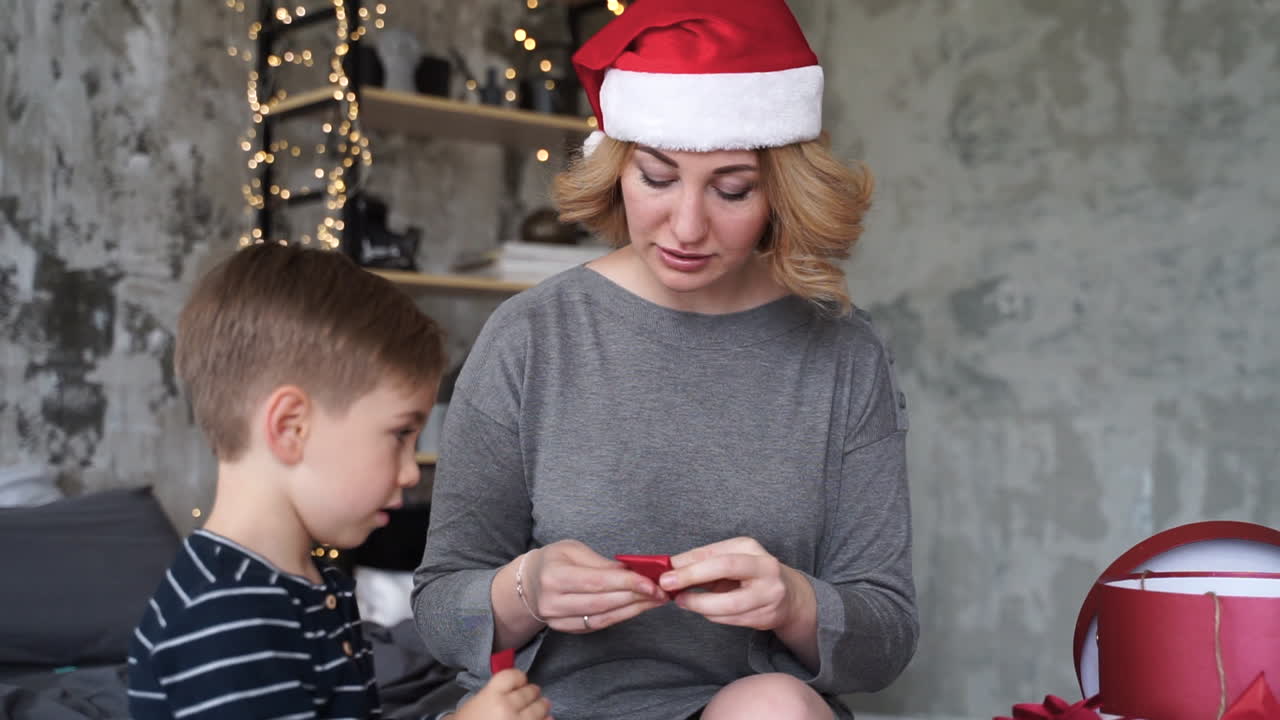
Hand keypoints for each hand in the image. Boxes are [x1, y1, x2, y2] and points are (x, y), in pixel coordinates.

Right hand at [452, 668, 551, 719]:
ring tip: (544, 706)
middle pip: (528, 691)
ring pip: (539, 708)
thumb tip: (513, 688)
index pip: (512, 676)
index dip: (519, 678)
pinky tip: (546, 719)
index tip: (520, 681)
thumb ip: (493, 693)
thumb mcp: (474, 704)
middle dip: (532, 692)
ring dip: (542, 706)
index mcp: (491, 695)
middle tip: (534, 693)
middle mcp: (506, 707)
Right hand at [523, 540, 668, 632]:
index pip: (597, 582)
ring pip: (603, 618)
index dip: (627, 584)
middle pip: (603, 603)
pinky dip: (621, 616)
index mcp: (554, 576)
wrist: (526, 584)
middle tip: (661, 591)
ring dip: (633, 610)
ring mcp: (558, 620)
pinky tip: (638, 607)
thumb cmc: (552, 561)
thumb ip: (601, 563)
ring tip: (655, 600)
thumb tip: (631, 572)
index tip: (652, 583)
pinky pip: (598, 626)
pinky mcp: (567, 630)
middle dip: (636, 597)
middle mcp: (553, 602)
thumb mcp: (572, 550)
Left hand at [660, 536, 810, 632]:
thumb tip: (670, 566)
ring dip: (699, 604)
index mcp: (751, 547)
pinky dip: (712, 615)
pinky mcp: (767, 615)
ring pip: (727, 603)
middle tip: (668, 585)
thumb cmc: (749, 574)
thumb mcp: (729, 559)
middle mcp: (764, 567)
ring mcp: (769, 593)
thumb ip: (702, 562)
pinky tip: (704, 610)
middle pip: (726, 567)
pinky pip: (731, 619)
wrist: (789, 595)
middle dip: (693, 576)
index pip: (716, 552)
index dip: (688, 562)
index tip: (665, 571)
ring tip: (683, 601)